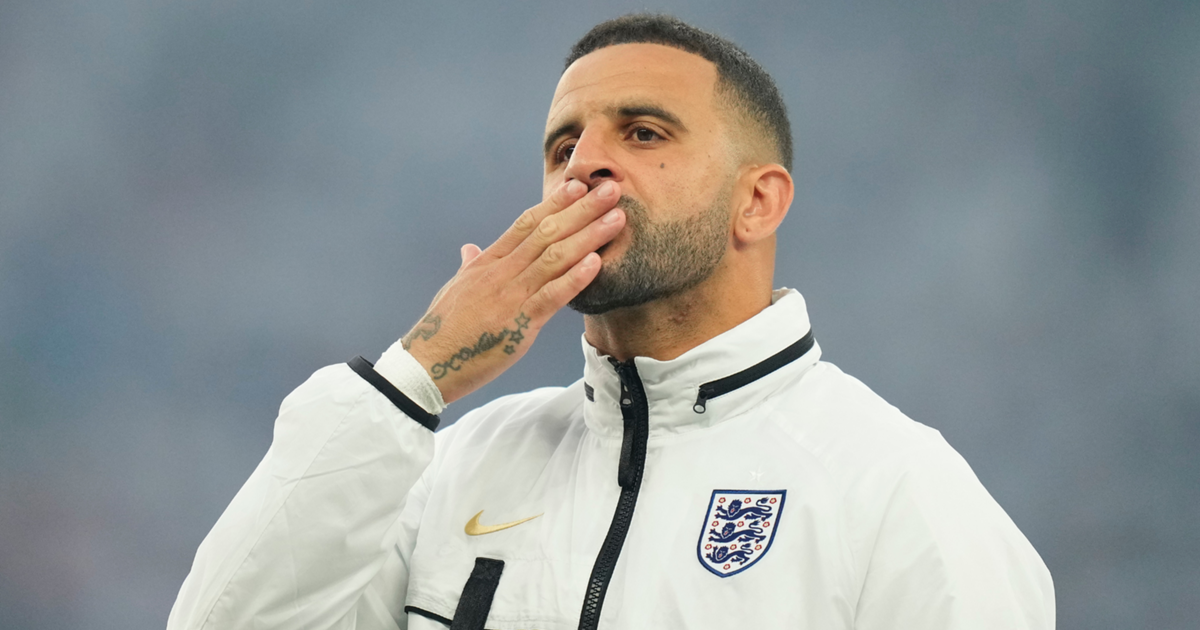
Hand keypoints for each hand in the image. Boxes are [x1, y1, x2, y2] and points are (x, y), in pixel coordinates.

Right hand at [400, 180, 624, 403]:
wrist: (427, 365)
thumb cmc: (442, 329)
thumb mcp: (454, 290)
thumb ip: (470, 266)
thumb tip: (470, 247)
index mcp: (487, 263)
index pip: (526, 224)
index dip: (554, 203)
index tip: (577, 185)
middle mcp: (501, 274)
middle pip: (546, 233)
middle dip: (582, 210)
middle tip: (611, 189)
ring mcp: (510, 297)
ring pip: (554, 258)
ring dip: (588, 236)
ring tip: (617, 218)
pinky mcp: (518, 325)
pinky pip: (550, 297)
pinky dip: (574, 278)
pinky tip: (596, 262)